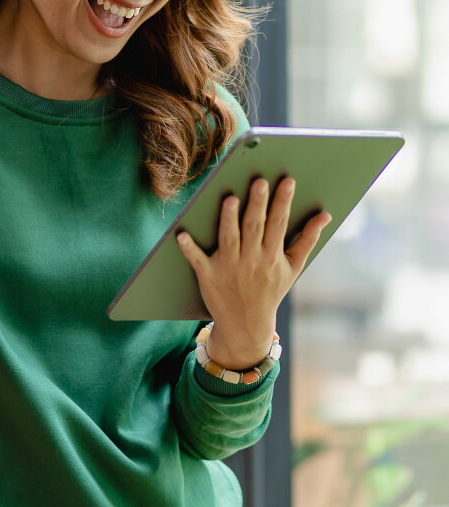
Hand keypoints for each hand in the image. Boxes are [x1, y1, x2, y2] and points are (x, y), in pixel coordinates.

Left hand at [176, 177, 331, 369]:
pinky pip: (197, 260)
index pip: (278, 224)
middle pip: (254, 227)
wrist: (246, 325)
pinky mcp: (208, 276)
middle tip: (259, 181)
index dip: (283, 202)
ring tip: (231, 199)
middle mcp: (251, 260)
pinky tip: (182, 235)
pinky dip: (189, 249)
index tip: (287, 181)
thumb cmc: (270, 290)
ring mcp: (228, 268)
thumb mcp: (293, 268)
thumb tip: (325, 215)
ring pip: (229, 239)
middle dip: (258, 204)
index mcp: (272, 256)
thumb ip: (308, 240)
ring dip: (229, 220)